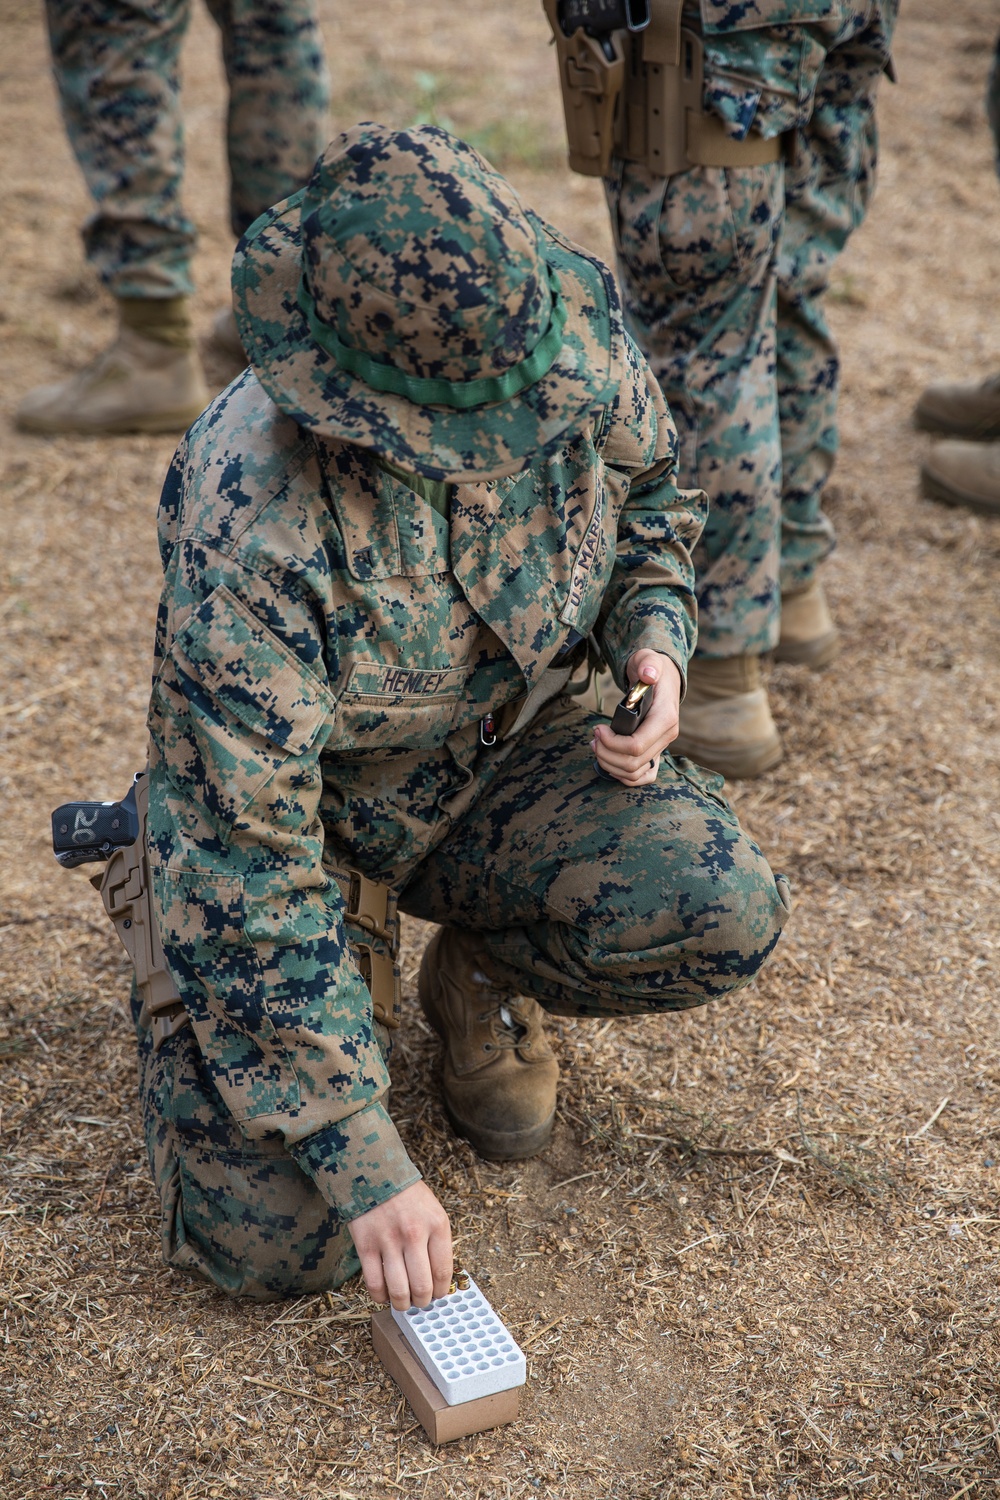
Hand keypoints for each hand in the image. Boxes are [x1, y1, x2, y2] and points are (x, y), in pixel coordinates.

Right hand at [348, 1180, 452, 1309]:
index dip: (440, 1291)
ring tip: (403, 1301)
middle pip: (422, 1286)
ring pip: (398, 1290)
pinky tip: (384, 1293)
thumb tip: (438, 1280)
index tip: (437, 1295)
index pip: (443, 1272)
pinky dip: (380, 1296)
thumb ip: (437, 1242)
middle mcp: (414, 1233)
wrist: (375, 1174)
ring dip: (402, 1304)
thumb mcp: (433, 1211)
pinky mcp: (366, 1245)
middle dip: (422, 1302)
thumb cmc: (407, 1196)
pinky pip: (374, 1283)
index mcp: (436, 1224)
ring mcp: (388, 1240)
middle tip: (420, 1302)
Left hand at [591, 650, 681, 786]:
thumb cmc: (651, 669)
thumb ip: (648, 664)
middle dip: (606, 753)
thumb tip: (648, 675)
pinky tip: (609, 761)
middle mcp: (667, 737)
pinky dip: (623, 775)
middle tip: (594, 738)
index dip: (611, 742)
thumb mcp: (648, 659)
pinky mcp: (655, 753)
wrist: (661, 678)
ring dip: (610, 764)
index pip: (636, 745)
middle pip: (632, 763)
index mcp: (665, 719)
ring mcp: (662, 747)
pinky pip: (642, 777)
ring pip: (634, 773)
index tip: (598, 729)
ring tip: (597, 746)